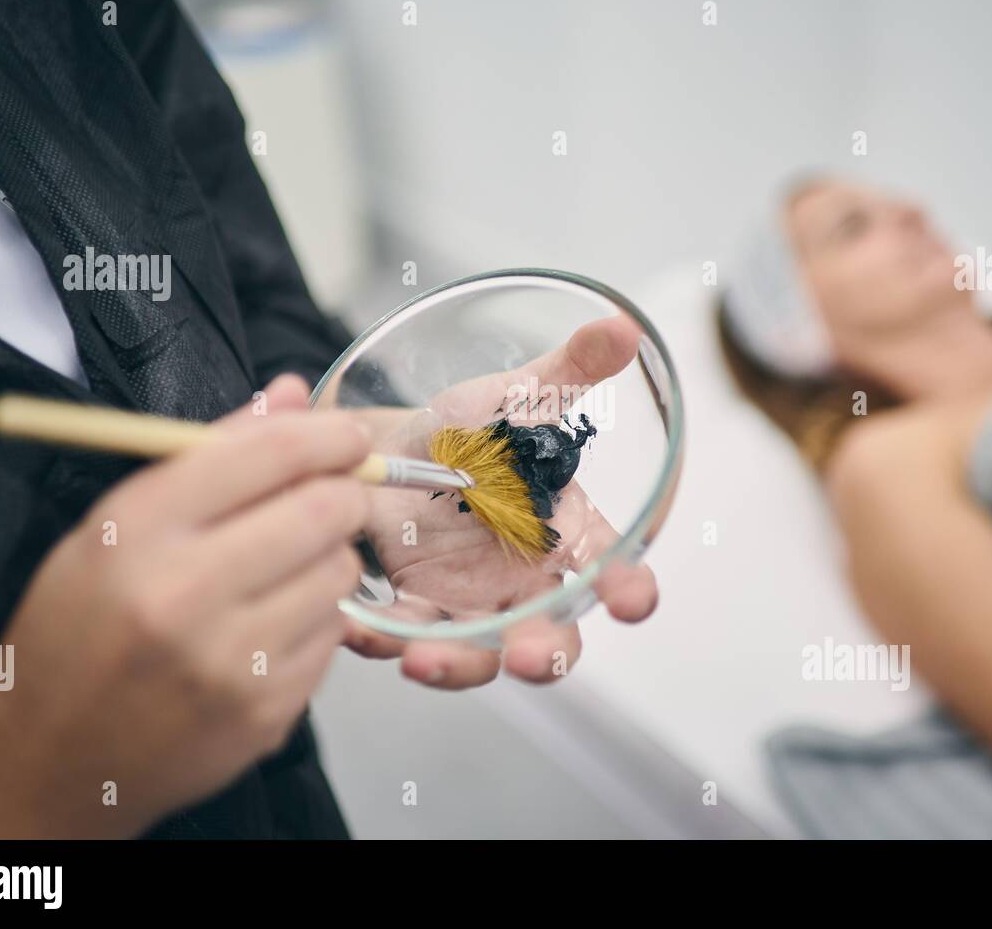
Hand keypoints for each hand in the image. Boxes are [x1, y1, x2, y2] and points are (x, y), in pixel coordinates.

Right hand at [0, 376, 369, 836]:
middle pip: (323, 510)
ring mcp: (229, 661)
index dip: (326, 433)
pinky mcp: (264, 712)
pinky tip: (272, 624)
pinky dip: (318, 618)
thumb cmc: (79, 627)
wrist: (48, 757)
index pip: (268, 454)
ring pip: (341, 572)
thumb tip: (291, 393)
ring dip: (330, 557)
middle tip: (335, 494)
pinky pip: (333, 635)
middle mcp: (183, 594)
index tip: (346, 433)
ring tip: (286, 566)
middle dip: (344, 493)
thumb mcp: (116, 525)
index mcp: (137, 530)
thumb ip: (210, 454)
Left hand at [336, 316, 658, 688]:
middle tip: (527, 656)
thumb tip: (625, 325)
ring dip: (456, 666)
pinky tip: (360, 627)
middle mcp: (525, 581)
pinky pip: (404, 639)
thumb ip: (568, 369)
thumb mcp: (512, 397)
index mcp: (564, 533)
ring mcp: (469, 605)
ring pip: (478, 657)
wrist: (387, 448)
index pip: (612, 567)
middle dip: (544, 653)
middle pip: (553, 636)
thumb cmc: (465, 432)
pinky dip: (384, 640)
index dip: (629, 587)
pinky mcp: (414, 613)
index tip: (632, 599)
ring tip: (421, 661)